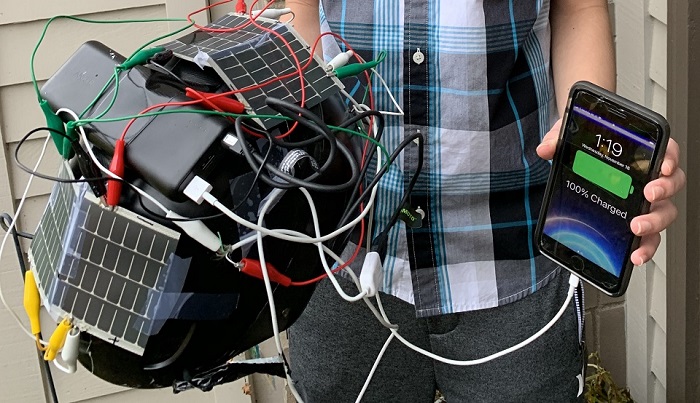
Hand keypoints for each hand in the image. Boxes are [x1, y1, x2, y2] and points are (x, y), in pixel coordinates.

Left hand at [537, 119, 686, 265]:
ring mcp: (645, 202)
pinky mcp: (636, 222)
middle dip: (664, 190)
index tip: (663, 165)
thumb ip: (559, 138)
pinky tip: (634, 254)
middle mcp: (649, 178)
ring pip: (664, 212)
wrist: (576, 165)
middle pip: (671, 184)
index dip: (670, 157)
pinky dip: (645, 247)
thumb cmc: (584, 150)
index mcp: (640, 154)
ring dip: (655, 222)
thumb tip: (546, 148)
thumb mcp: (570, 137)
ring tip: (637, 227)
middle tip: (649, 194)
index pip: (667, 150)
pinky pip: (648, 237)